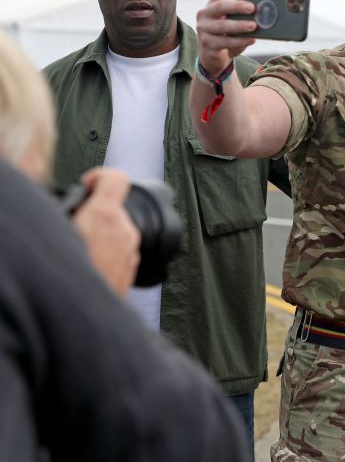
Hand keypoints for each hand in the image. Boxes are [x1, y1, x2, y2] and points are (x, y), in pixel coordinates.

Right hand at [70, 168, 140, 296]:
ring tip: (78, 249)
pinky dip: (105, 252)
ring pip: (116, 230)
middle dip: (93, 212)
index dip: (99, 177)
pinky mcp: (132, 270)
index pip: (116, 178)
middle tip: (73, 225)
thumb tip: (61, 205)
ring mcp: (132, 252)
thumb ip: (64, 212)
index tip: (88, 186)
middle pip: (113, 207)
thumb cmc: (65, 281)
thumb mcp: (58, 234)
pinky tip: (88, 264)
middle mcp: (125, 232)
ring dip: (99, 234)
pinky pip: (119, 250)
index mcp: (106, 218)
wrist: (83, 320)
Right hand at [195, 0, 258, 72]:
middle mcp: (205, 13)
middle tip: (253, 8)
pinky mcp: (207, 43)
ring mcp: (204, 29)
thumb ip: (244, 15)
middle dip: (237, 5)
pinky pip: (225, 41)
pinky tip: (251, 40)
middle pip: (221, 5)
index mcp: (214, 3)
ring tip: (254, 26)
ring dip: (239, 25)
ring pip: (222, 25)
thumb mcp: (234, 22)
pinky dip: (240, 41)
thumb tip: (267, 10)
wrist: (215, 57)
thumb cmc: (228, 35)